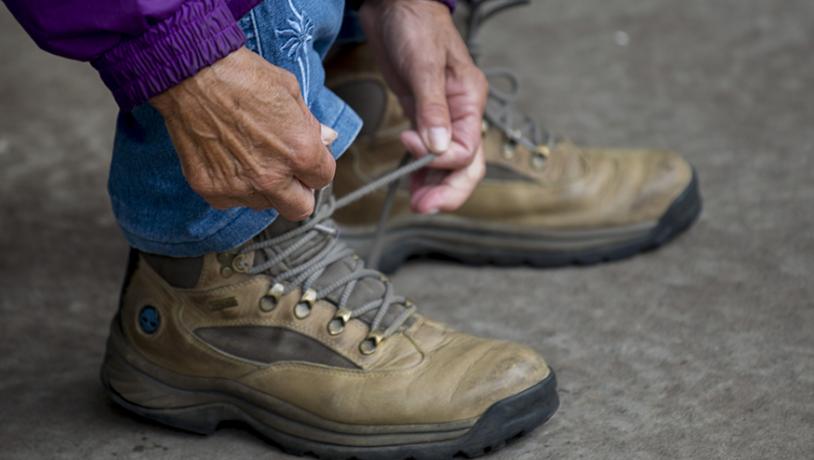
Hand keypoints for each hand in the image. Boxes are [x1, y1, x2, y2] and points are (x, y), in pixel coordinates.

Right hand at [150, 47, 336, 220]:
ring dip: (264, 188)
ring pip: (264, 204)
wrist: (191, 74)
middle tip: (287, 172)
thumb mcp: (290, 91)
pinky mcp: (211, 189)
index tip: (306, 159)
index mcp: (300, 152)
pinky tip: (227, 158)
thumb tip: (326, 139)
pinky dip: (232, 186)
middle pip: (299, 209)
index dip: (316, 167)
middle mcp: (271, 177)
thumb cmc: (242, 76)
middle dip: (298, 192)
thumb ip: (310, 124)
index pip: (322, 179)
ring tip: (249, 156)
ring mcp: (239, 187)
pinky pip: (231, 200)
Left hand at [360, 0, 487, 213]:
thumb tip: (437, 147)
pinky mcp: (421, 116)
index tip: (410, 144)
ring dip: (434, 186)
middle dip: (448, 190)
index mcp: (470, 101)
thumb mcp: (424, 65)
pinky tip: (411, 183)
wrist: (395, 6)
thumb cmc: (415, 24)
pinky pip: (428, 153)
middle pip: (465, 165)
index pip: (467, 148)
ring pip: (447, 164)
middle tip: (425, 207)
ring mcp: (441, 117)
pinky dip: (421, 171)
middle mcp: (460, 114)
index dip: (440, 158)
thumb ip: (431, 108)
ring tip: (416, 203)